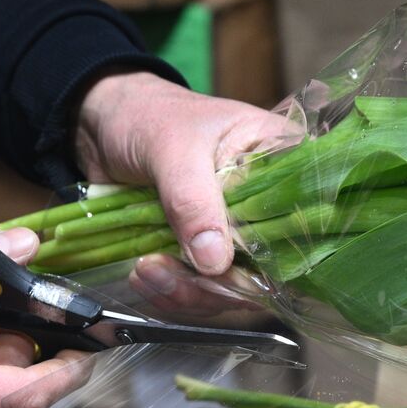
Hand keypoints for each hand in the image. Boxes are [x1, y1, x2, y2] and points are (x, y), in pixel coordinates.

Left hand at [72, 71, 292, 311]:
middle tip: (169, 270)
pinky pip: (202, 292)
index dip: (282, 256)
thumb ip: (192, 200)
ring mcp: (235, 233)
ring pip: (233, 288)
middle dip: (219, 285)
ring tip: (148, 269)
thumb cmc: (146, 115)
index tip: (237, 270)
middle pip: (271, 269)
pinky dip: (172, 292)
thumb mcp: (170, 147)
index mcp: (279, 161)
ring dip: (188, 292)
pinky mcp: (204, 254)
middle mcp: (266, 204)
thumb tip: (214, 261)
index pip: (306, 219)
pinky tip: (145, 273)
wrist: (100, 125)